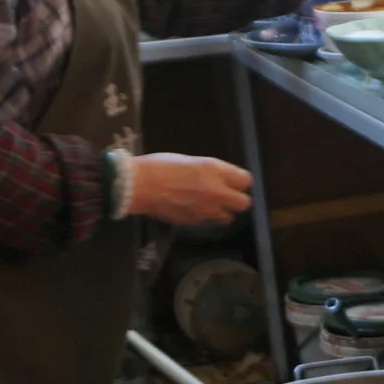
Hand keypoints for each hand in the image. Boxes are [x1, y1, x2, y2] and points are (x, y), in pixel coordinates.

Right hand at [123, 153, 252, 225]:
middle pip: (244, 203)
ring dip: (222, 211)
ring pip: (228, 217)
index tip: (233, 181)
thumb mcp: (191, 161)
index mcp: (215, 171)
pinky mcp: (194, 222)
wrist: (137, 186)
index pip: (246, 181)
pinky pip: (208, 221)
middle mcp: (216, 192)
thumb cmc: (159, 166)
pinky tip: (193, 208)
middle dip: (237, 199)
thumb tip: (221, 179)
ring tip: (209, 204)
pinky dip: (205, 217)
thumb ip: (211, 172)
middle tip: (226, 195)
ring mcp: (206, 210)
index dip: (240, 181)